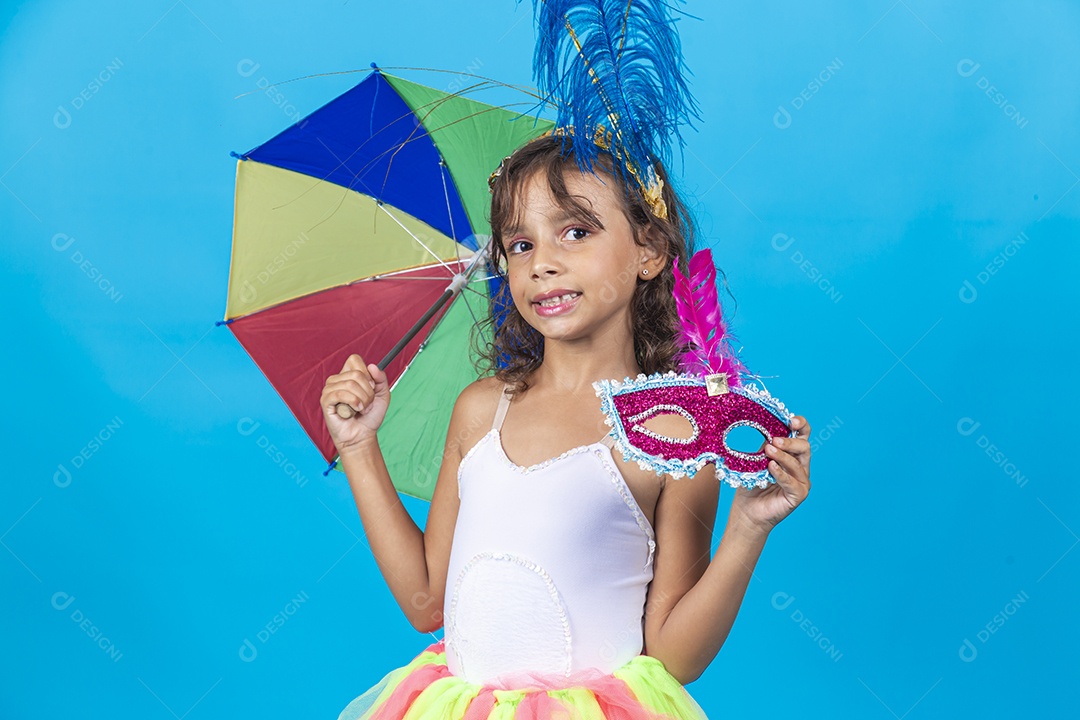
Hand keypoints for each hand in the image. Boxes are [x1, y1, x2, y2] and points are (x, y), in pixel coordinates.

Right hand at [319, 354, 390, 454]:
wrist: (363, 435)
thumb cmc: (370, 416)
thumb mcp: (383, 394)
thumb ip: (381, 378)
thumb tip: (372, 366)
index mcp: (348, 374)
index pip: (354, 360)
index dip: (367, 374)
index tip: (371, 388)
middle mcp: (336, 379)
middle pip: (356, 374)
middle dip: (368, 392)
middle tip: (367, 403)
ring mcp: (329, 390)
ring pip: (350, 384)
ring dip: (362, 399)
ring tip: (361, 409)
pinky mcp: (325, 401)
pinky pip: (340, 394)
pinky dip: (353, 402)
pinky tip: (356, 410)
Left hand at [730, 415, 811, 534]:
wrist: (747, 511)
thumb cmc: (752, 484)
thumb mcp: (756, 459)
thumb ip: (764, 446)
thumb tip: (764, 426)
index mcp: (792, 454)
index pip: (803, 435)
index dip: (801, 425)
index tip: (792, 420)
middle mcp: (800, 466)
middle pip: (804, 447)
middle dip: (790, 441)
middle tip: (774, 440)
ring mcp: (802, 481)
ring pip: (798, 463)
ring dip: (782, 456)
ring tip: (768, 451)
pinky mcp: (798, 495)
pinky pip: (792, 482)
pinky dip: (781, 473)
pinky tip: (771, 467)